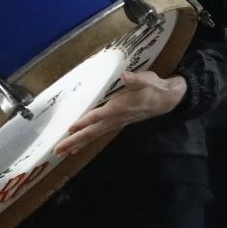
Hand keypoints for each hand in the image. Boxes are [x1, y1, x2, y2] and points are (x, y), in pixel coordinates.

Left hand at [53, 70, 186, 157]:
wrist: (168, 100)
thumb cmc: (155, 88)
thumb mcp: (148, 80)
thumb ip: (136, 79)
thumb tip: (125, 75)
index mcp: (121, 107)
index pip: (101, 115)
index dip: (87, 121)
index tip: (71, 128)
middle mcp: (117, 118)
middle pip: (93, 131)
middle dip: (75, 140)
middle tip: (58, 150)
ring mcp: (116, 122)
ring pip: (94, 135)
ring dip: (78, 143)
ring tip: (61, 152)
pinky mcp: (116, 123)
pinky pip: (98, 134)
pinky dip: (86, 140)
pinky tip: (77, 146)